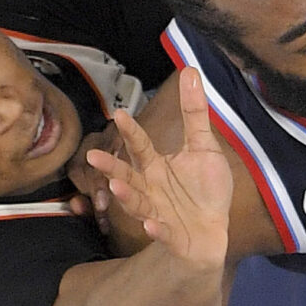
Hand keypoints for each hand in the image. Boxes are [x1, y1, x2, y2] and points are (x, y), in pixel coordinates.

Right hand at [79, 69, 231, 267]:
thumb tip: (189, 70)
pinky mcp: (171, 235)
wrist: (212, 232)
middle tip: (94, 156)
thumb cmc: (205, 189)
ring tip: (116, 186)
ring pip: (137, 204)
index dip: (131, 132)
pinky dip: (156, 230)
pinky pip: (162, 233)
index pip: (140, 145)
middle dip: (111, 166)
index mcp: (155, 166)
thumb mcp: (204, 147)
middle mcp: (150, 188)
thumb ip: (195, 113)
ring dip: (126, 196)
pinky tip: (151, 226)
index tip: (120, 114)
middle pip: (127, 175)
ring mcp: (157, 213)